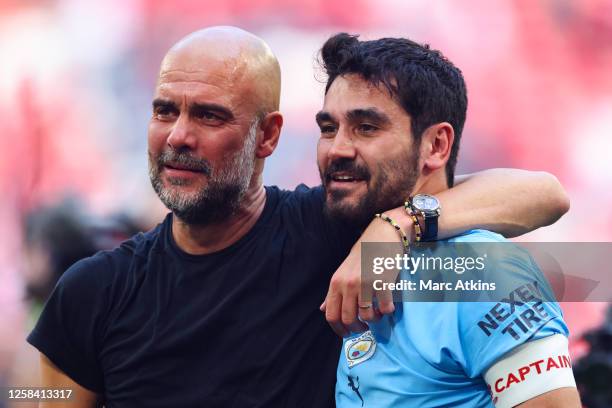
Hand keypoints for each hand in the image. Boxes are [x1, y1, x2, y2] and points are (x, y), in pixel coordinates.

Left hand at [321, 216, 403, 336]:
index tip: (347, 333)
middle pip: (348, 319)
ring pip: (367, 316)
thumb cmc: (363, 254)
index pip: (331, 314)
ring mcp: (365, 284)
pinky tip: (387, 306)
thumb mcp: (343, 272)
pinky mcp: (383, 283)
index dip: (338, 329)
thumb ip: (333, 292)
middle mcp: (348, 284)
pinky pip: (385, 308)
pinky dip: (387, 311)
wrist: (383, 234)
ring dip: (374, 320)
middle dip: (357, 328)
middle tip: (364, 327)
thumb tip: (322, 310)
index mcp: (336, 282)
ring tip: (377, 314)